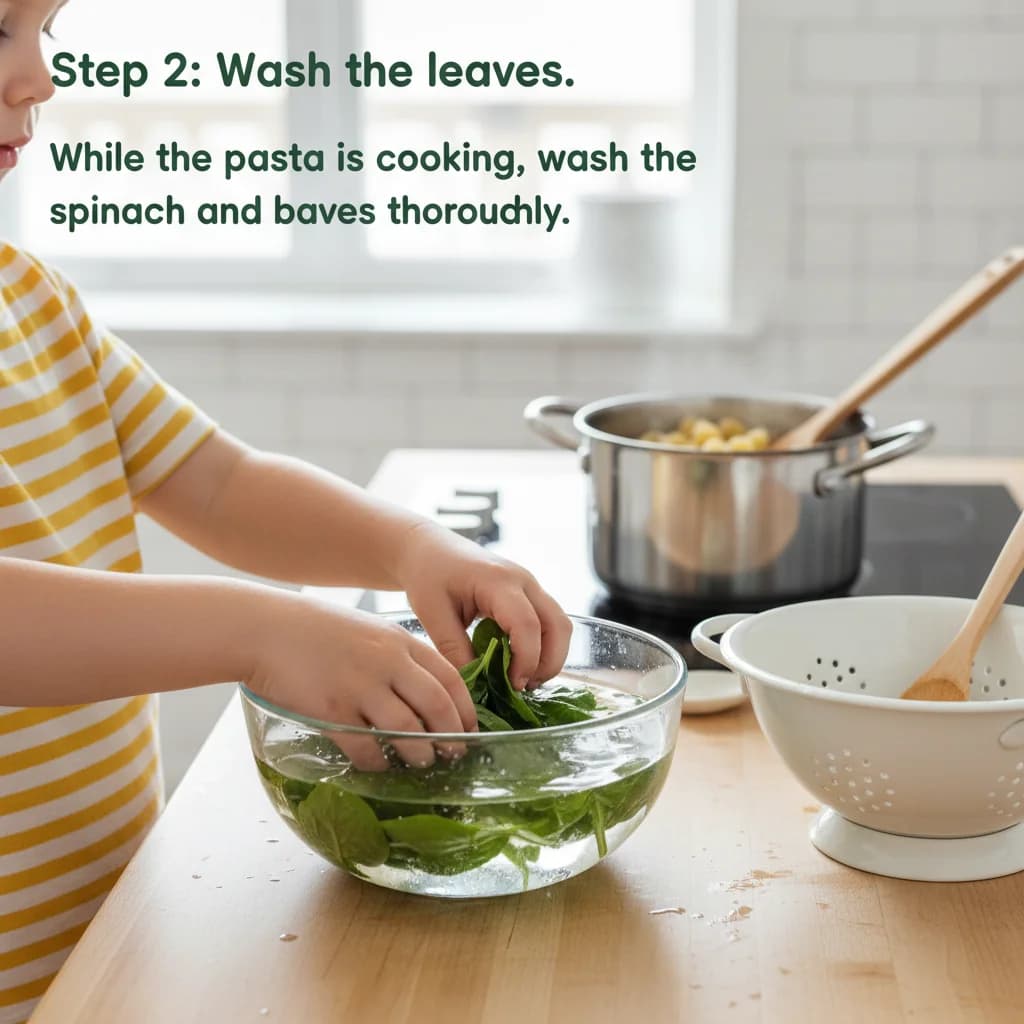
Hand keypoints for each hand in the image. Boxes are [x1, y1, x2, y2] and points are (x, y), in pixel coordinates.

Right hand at [249, 593, 476, 768]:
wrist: (268, 630)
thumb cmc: (320, 632)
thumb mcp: (372, 632)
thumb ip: (401, 657)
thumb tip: (429, 696)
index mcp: (401, 641)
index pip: (452, 678)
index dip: (466, 709)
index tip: (471, 728)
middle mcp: (387, 662)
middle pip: (437, 706)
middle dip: (452, 737)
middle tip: (455, 754)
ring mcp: (360, 686)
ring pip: (408, 731)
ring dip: (421, 754)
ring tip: (422, 763)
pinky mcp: (333, 710)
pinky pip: (367, 747)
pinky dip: (378, 761)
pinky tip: (379, 764)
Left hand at [396, 522, 572, 690]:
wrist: (429, 548)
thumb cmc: (428, 575)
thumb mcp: (432, 614)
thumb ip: (454, 650)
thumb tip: (476, 685)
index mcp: (498, 581)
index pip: (527, 625)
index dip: (526, 660)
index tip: (512, 685)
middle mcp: (523, 580)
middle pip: (557, 625)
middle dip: (549, 662)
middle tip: (523, 687)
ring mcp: (530, 584)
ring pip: (560, 624)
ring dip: (550, 655)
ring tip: (522, 679)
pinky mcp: (529, 592)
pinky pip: (549, 621)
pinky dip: (543, 645)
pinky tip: (519, 663)